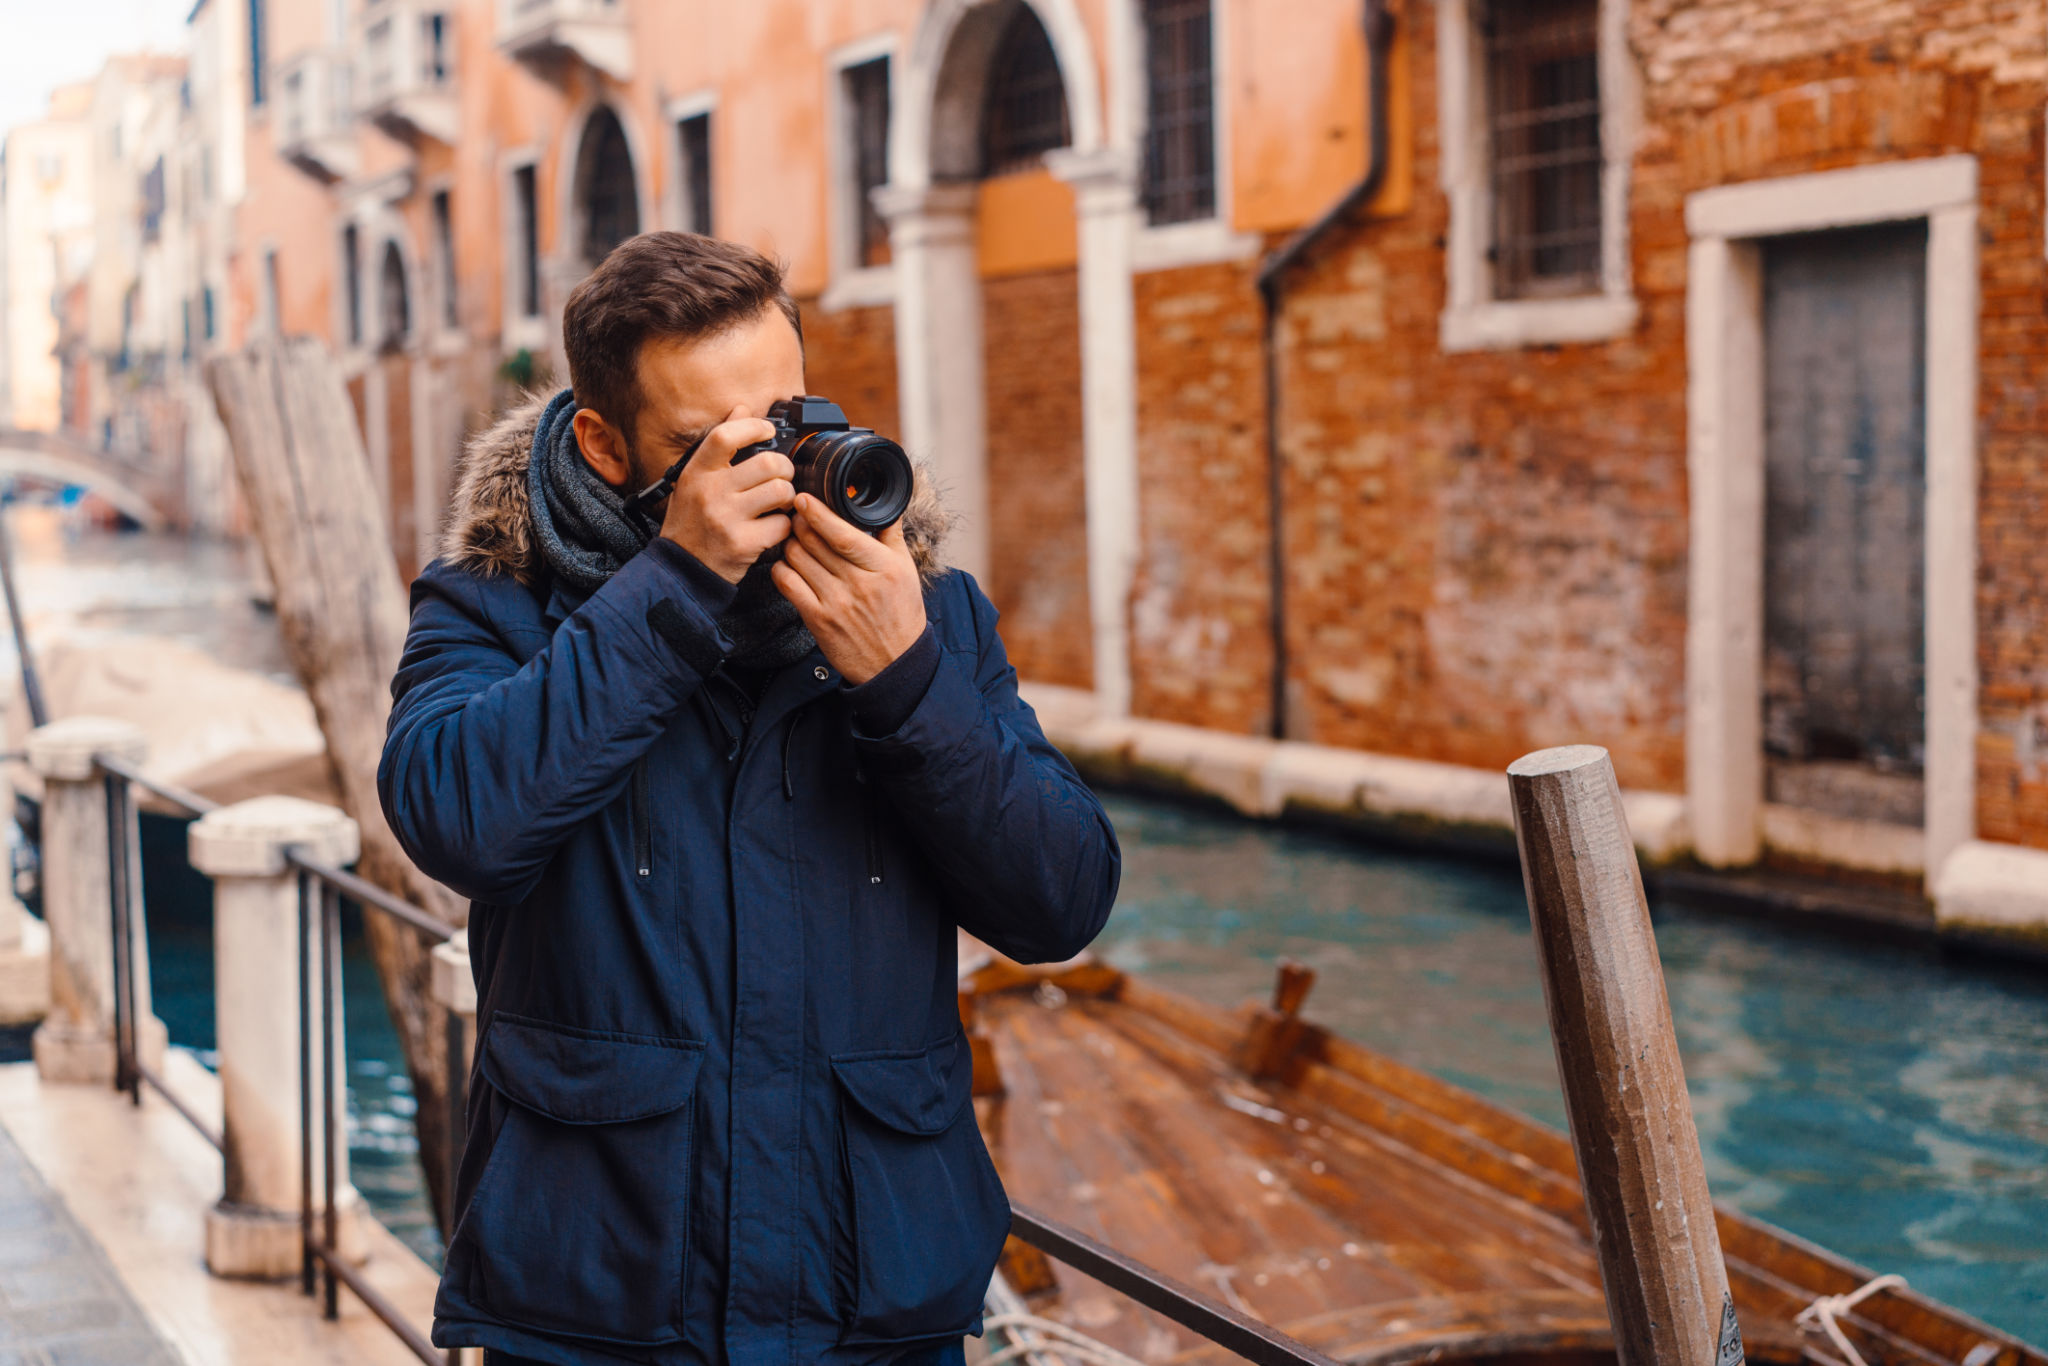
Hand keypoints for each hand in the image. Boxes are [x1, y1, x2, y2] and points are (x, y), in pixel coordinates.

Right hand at [658, 406, 794, 582]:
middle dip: (785, 469)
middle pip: (768, 464)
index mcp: (697, 472)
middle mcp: (710, 492)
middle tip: (781, 477)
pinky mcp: (743, 544)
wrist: (681, 569)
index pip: (726, 436)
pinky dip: (784, 526)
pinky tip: (773, 527)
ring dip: (788, 497)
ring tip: (779, 503)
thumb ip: (719, 446)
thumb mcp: (695, 480)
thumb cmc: (691, 521)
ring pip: (781, 492)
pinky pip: (782, 524)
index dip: (754, 426)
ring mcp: (727, 519)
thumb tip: (741, 409)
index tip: (768, 429)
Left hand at [771, 495, 926, 683]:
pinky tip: (788, 566)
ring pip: (797, 559)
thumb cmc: (901, 614)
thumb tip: (886, 506)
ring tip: (795, 540)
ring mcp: (836, 603)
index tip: (804, 499)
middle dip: (801, 523)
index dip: (818, 513)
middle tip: (798, 515)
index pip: (843, 534)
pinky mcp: (818, 620)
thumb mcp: (906, 571)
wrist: (895, 662)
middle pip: (815, 542)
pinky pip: (788, 584)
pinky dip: (782, 569)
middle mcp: (858, 584)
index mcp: (883, 567)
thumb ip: (892, 535)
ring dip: (791, 544)